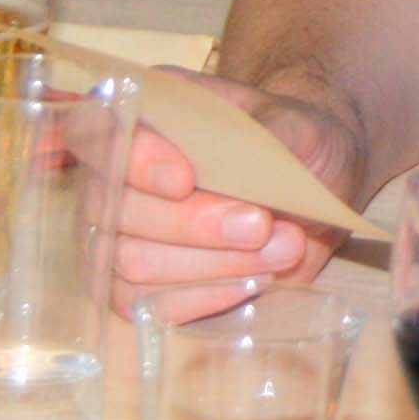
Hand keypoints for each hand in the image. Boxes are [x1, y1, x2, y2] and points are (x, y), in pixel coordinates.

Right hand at [111, 70, 367, 321]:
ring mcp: (122, 232)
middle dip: (193, 224)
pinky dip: (202, 296)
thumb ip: (273, 138)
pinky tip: (251, 282)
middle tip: (262, 225)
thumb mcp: (302, 128)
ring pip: (132, 261)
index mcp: (151, 115)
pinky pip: (146, 304)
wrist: (318, 189)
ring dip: (211, 264)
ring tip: (282, 250)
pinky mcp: (136, 285)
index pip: (100, 132)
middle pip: (118, 209)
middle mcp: (122, 173)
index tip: (185, 181)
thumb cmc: (300, 146)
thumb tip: (239, 167)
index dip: (135, 160)